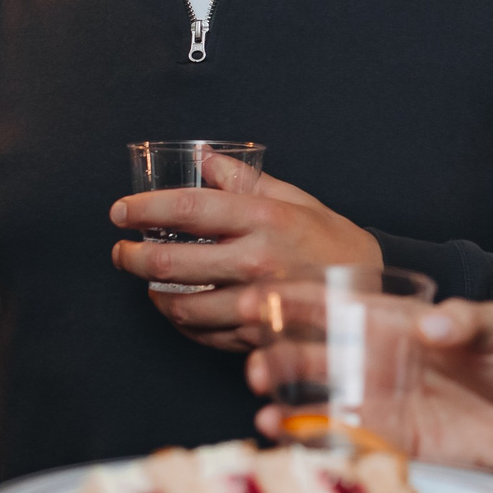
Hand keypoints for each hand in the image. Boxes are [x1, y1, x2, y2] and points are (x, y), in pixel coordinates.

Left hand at [111, 170, 380, 348]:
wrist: (372, 297)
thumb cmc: (334, 243)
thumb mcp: (298, 201)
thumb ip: (248, 181)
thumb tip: (206, 157)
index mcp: (265, 220)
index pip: (188, 209)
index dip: (144, 208)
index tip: (121, 211)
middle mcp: (257, 262)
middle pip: (171, 261)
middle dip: (132, 257)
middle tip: (121, 251)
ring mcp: (255, 304)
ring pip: (180, 304)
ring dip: (152, 294)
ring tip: (145, 282)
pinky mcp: (257, 336)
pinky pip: (202, 333)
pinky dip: (181, 321)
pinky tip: (177, 306)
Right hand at [247, 298, 492, 473]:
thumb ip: (470, 321)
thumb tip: (433, 323)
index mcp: (397, 323)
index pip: (339, 305)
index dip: (297, 299)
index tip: (260, 297)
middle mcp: (379, 362)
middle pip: (316, 354)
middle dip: (279, 355)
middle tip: (256, 363)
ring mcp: (382, 404)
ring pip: (319, 399)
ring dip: (285, 398)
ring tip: (261, 400)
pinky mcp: (392, 444)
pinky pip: (344, 442)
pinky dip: (310, 440)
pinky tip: (285, 434)